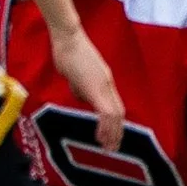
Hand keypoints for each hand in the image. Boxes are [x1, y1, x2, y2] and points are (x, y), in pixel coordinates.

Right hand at [50, 20, 125, 150]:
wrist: (67, 38)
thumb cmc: (67, 52)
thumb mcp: (75, 75)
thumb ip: (80, 87)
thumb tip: (81, 97)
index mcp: (105, 81)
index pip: (115, 105)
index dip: (115, 122)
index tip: (112, 135)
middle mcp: (108, 84)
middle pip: (119, 112)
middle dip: (117, 131)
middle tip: (113, 147)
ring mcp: (104, 85)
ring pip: (115, 114)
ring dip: (112, 133)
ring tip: (109, 147)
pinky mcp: (96, 87)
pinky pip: (106, 112)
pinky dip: (105, 126)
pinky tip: (101, 137)